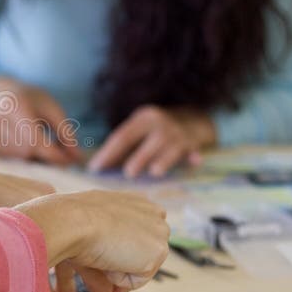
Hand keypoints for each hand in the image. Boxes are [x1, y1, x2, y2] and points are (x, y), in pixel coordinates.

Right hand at [0, 77, 82, 165]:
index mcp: (16, 106)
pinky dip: (22, 156)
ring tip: (39, 140)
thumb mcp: (52, 109)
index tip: (71, 160)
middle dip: (47, 156)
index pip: (37, 141)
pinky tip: (24, 142)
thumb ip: (65, 132)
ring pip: (20, 158)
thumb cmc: (30, 100)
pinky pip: (11, 160)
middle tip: (59, 150)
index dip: (56, 155)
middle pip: (28, 152)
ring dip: (35, 156)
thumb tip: (77, 158)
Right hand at [16, 190, 168, 291]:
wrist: (72, 220)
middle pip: (144, 254)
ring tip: (99, 255)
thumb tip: (102, 282)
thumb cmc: (73, 220)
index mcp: (138, 201)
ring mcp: (159, 231)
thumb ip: (104, 246)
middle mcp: (154, 212)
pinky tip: (106, 259)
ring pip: (141, 268)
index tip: (106, 265)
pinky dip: (119, 278)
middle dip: (124, 267)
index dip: (121, 255)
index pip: (138, 239)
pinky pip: (137, 280)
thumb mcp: (91, 228)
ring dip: (119, 270)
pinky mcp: (158, 251)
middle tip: (100, 269)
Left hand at [88, 106, 216, 177]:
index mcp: (143, 118)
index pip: (123, 136)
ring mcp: (178, 134)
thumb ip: (124, 145)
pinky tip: (195, 161)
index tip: (96, 168)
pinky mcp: (193, 144)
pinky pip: (193, 151)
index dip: (109, 153)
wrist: (192, 119)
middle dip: (139, 158)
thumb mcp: (139, 129)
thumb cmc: (156, 130)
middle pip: (148, 142)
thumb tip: (100, 167)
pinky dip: (193, 157)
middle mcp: (161, 123)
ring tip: (154, 172)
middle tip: (128, 173)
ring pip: (170, 148)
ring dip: (163, 160)